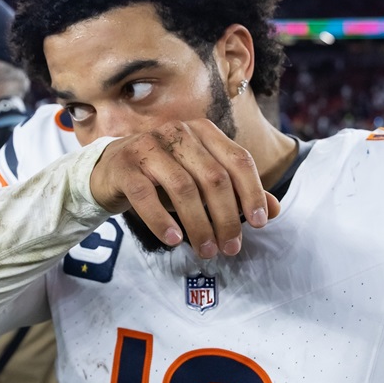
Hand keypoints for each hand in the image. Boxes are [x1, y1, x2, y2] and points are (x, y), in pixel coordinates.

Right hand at [89, 119, 280, 257]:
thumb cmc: (162, 177)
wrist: (109, 171)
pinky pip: (145, 196)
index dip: (253, 192)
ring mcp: (148, 146)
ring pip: (183, 188)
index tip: (260, 223)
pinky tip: (174, 240)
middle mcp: (177, 132)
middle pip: (213, 177)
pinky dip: (162, 221)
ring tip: (206, 250)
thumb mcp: (201, 182)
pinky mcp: (124, 166)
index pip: (238, 159)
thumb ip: (237, 192)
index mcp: (203, 131)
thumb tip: (274, 211)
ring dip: (198, 225)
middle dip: (227, 217)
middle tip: (231, 247)